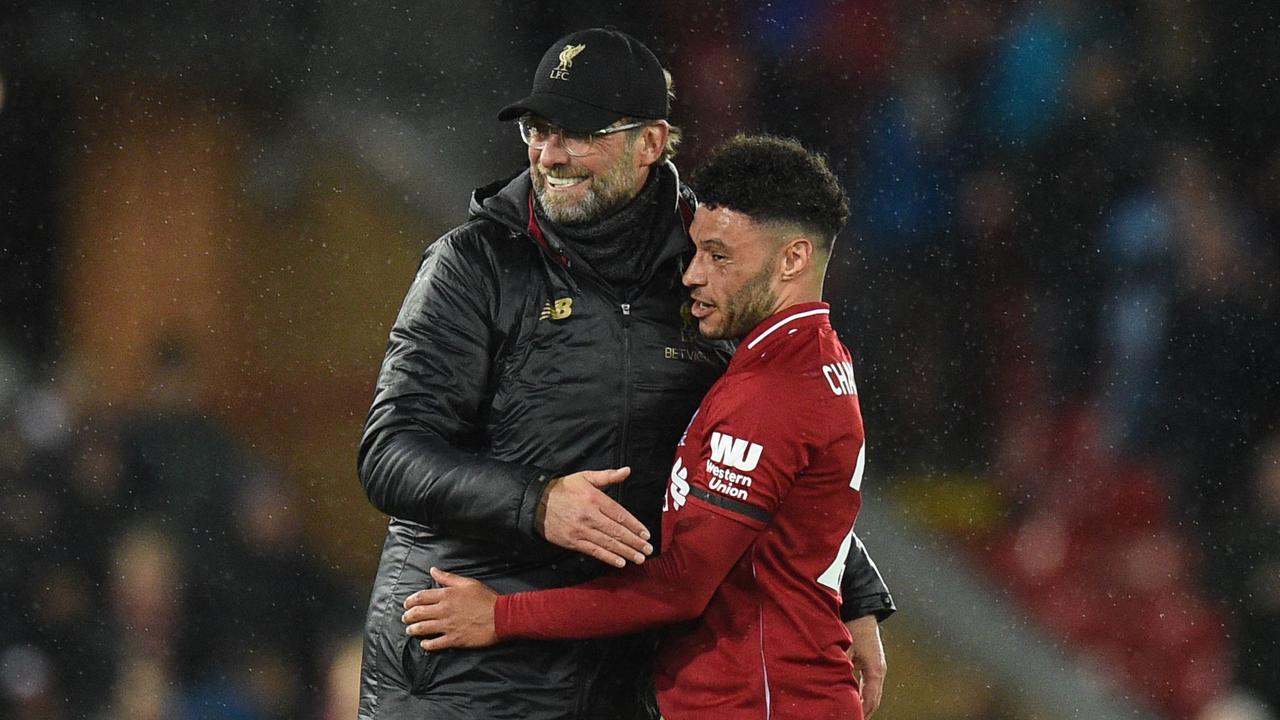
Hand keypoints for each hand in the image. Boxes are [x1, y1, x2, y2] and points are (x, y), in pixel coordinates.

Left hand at [402, 568, 498, 650]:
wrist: (501, 616)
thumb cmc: (486, 598)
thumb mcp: (467, 583)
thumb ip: (448, 578)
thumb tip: (433, 570)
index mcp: (447, 595)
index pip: (421, 597)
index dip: (411, 601)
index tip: (407, 604)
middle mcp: (444, 610)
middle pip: (419, 613)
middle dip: (408, 616)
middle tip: (405, 618)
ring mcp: (448, 626)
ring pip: (423, 628)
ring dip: (413, 630)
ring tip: (410, 630)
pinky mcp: (454, 639)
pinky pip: (435, 643)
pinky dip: (427, 644)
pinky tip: (424, 644)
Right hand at [536, 467, 652, 567]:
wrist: (536, 503)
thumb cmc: (563, 489)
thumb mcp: (585, 477)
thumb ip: (607, 476)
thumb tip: (627, 471)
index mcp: (594, 498)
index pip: (620, 514)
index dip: (634, 525)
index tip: (646, 533)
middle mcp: (589, 515)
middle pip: (617, 531)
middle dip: (634, 541)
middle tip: (648, 549)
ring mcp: (581, 530)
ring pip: (608, 543)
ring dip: (626, 552)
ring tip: (639, 558)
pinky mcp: (573, 541)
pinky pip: (594, 551)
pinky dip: (608, 558)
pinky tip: (620, 562)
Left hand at [846, 615, 885, 716]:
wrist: (862, 611)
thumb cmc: (855, 627)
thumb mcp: (845, 648)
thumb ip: (840, 665)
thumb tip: (831, 680)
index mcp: (875, 670)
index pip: (870, 699)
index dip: (862, 712)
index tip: (854, 718)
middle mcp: (879, 671)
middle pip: (874, 700)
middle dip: (864, 712)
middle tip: (853, 719)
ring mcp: (877, 667)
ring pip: (872, 693)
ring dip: (863, 704)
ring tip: (853, 713)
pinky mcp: (871, 664)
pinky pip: (869, 685)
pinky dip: (862, 694)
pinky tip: (853, 699)